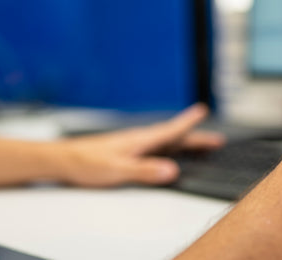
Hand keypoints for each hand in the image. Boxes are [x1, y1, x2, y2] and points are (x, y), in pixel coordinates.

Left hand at [46, 103, 224, 186]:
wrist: (64, 160)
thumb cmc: (87, 163)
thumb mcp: (118, 170)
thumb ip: (145, 170)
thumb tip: (171, 170)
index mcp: (141, 140)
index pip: (171, 130)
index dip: (188, 123)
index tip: (203, 111)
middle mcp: (140, 139)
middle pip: (173, 138)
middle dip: (195, 138)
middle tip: (216, 140)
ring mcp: (134, 145)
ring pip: (165, 143)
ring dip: (184, 143)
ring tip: (200, 146)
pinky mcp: (127, 151)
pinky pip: (156, 148)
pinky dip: (169, 149)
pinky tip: (168, 155)